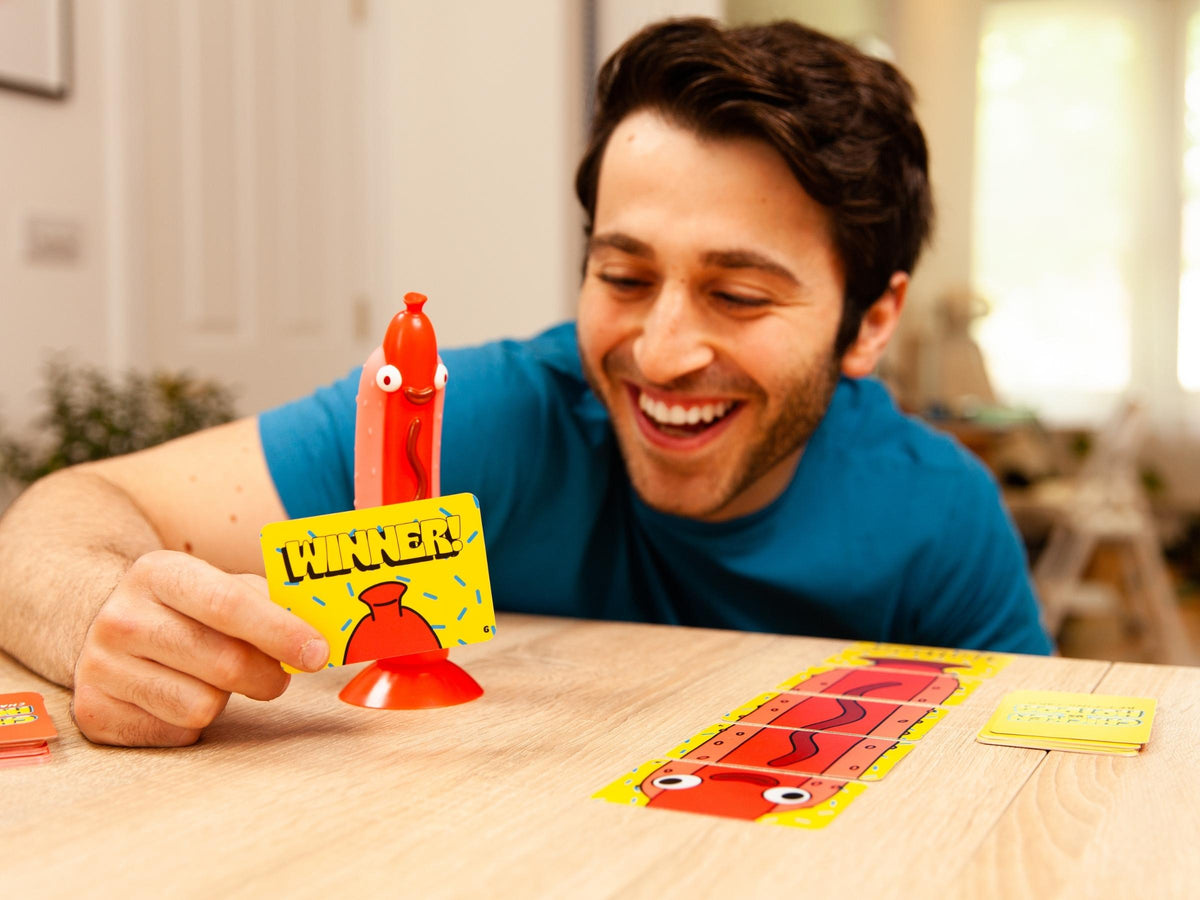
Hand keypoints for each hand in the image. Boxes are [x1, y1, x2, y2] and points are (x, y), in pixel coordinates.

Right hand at [72, 549, 328, 745]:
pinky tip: (178, 694)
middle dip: (268, 676)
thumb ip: (269, 603)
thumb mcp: (219, 585)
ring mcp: (100, 667)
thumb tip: (320, 636)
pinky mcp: (96, 712)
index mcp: (159, 574)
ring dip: (226, 700)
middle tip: (279, 676)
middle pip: (225, 663)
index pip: (228, 604)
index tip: (317, 653)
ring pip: (202, 706)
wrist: (102, 624)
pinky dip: (192, 722)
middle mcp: (121, 618)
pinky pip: (176, 733)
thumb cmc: (185, 608)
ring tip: (213, 679)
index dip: (280, 632)